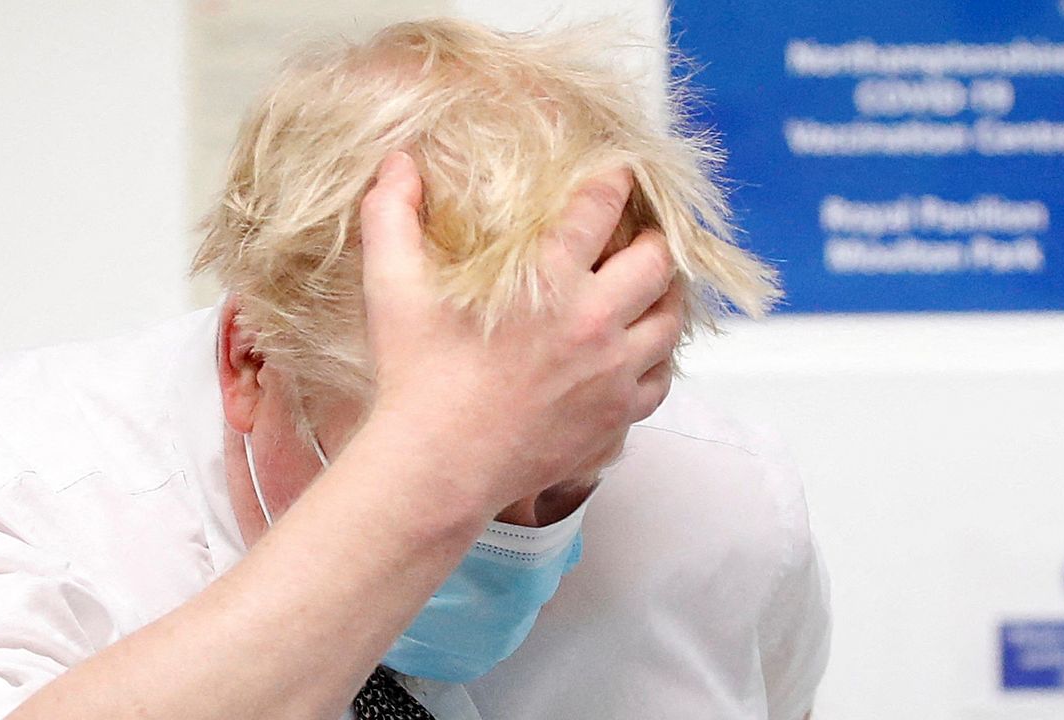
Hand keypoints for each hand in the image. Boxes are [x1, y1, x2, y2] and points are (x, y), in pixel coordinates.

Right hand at [359, 151, 682, 513]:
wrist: (437, 468)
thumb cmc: (415, 377)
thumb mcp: (392, 287)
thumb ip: (392, 216)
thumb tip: (398, 162)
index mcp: (547, 280)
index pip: (602, 208)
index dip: (616, 180)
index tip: (620, 172)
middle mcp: (594, 322)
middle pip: (657, 262)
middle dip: (654, 239)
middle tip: (641, 233)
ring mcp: (612, 374)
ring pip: (671, 321)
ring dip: (666, 297)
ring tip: (652, 288)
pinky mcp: (616, 418)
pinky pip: (662, 380)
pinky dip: (658, 359)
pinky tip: (640, 351)